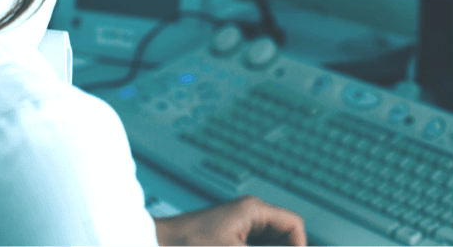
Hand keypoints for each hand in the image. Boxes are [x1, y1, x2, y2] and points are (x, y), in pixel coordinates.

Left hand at [154, 195, 305, 245]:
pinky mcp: (226, 237)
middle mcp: (248, 214)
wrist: (152, 242)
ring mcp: (236, 225)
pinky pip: (252, 244)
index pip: (293, 225)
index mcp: (253, 210)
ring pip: (268, 241)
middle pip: (282, 234)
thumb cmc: (189, 245)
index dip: (300, 246)